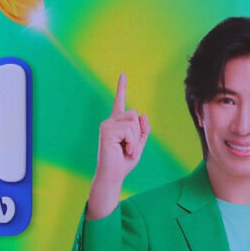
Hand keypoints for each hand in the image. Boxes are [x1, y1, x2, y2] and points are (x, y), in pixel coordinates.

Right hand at [87, 73, 150, 219]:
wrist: (112, 176)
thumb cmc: (123, 162)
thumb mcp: (138, 146)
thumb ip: (142, 131)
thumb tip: (143, 115)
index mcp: (117, 124)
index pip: (119, 103)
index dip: (121, 87)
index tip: (123, 74)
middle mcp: (110, 121)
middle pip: (134, 114)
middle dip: (138, 132)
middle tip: (129, 147)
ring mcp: (107, 125)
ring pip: (132, 122)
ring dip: (134, 139)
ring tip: (126, 150)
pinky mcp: (106, 130)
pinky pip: (129, 130)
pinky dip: (131, 142)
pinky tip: (124, 150)